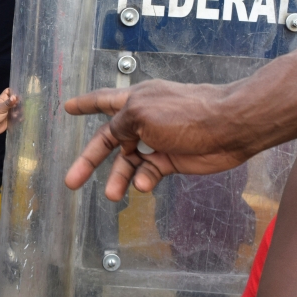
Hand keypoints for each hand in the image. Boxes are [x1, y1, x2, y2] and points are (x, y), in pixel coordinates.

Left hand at [0, 88, 18, 136]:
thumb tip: (15, 96)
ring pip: (18, 108)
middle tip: (23, 104)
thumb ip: (8, 103)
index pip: (9, 91)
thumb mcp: (0, 108)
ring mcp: (10, 111)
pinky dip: (20, 117)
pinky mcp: (11, 118)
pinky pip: (18, 116)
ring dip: (20, 110)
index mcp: (3, 99)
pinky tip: (21, 119)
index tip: (21, 91)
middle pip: (16, 100)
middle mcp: (7, 104)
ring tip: (18, 113)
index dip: (14, 90)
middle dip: (20, 102)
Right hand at [62, 81, 253, 197]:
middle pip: (110, 140)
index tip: (68, 108)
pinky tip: (144, 185)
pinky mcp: (172, 159)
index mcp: (134, 100)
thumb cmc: (185, 113)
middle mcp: (143, 120)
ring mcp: (158, 140)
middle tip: (71, 180)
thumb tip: (116, 138)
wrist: (228, 127)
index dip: (84, 104)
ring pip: (128, 162)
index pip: (102, 100)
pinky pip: (150, 172)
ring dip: (118, 178)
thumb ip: (121, 125)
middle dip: (89, 159)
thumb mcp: (141, 114)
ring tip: (111, 195)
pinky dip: (145, 180)